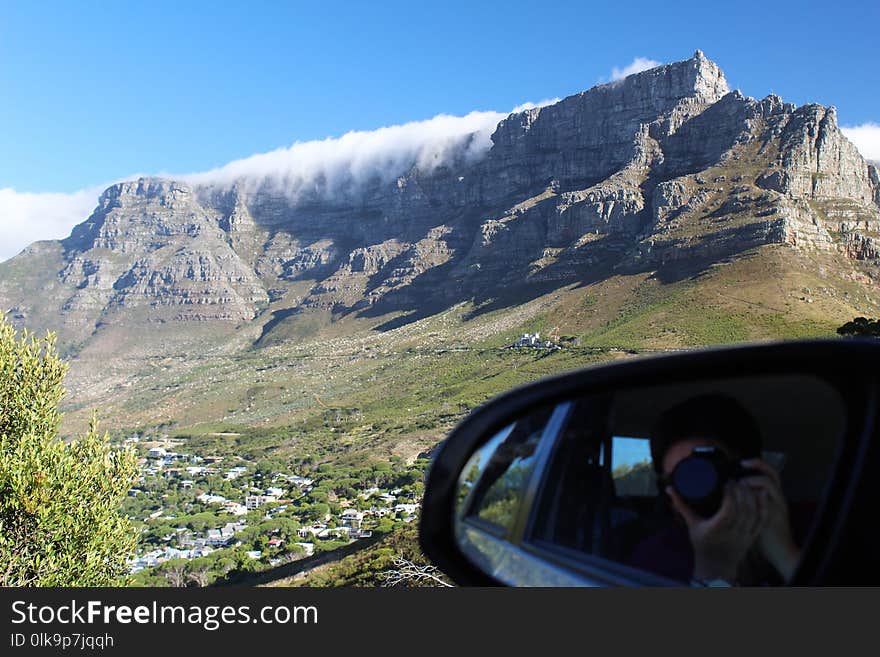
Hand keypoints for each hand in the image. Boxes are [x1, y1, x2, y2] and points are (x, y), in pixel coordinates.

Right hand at [667, 480, 766, 582]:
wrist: (716, 566)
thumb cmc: (702, 544)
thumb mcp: (691, 524)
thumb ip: (681, 505)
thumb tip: (669, 489)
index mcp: (717, 528)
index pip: (729, 508)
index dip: (730, 493)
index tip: (727, 482)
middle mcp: (733, 532)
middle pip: (743, 508)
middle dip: (742, 491)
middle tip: (736, 480)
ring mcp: (744, 535)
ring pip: (754, 513)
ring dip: (752, 496)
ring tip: (747, 484)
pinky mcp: (753, 537)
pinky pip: (762, 520)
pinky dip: (764, 506)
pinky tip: (762, 494)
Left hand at [740, 458, 800, 579]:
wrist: (781, 553)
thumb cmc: (767, 534)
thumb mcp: (759, 513)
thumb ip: (751, 502)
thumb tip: (733, 492)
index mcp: (775, 496)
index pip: (770, 473)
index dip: (758, 464)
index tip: (742, 462)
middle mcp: (778, 498)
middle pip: (772, 473)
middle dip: (757, 464)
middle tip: (741, 464)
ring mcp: (778, 506)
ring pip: (769, 483)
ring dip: (752, 479)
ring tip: (740, 482)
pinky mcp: (774, 515)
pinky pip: (765, 499)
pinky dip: (752, 494)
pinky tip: (742, 496)